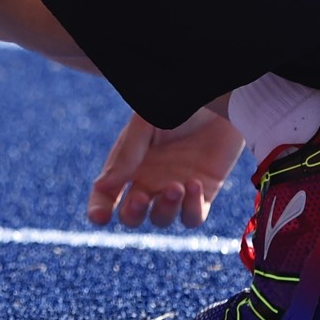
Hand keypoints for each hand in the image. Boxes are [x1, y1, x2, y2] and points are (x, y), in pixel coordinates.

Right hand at [86, 107, 244, 229]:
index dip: (98, 209)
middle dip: (133, 213)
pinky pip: (192, 217)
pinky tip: (194, 184)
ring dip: (164, 210)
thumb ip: (127, 154)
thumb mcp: (147, 123)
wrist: (220, 100)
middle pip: (131, 216)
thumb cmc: (180, 105)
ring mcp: (175, 188)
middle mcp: (150, 179)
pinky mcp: (203, 192)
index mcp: (129, 163)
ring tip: (175, 186)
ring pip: (161, 219)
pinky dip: (190, 209)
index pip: (106, 193)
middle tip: (141, 197)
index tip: (99, 217)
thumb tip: (102, 186)